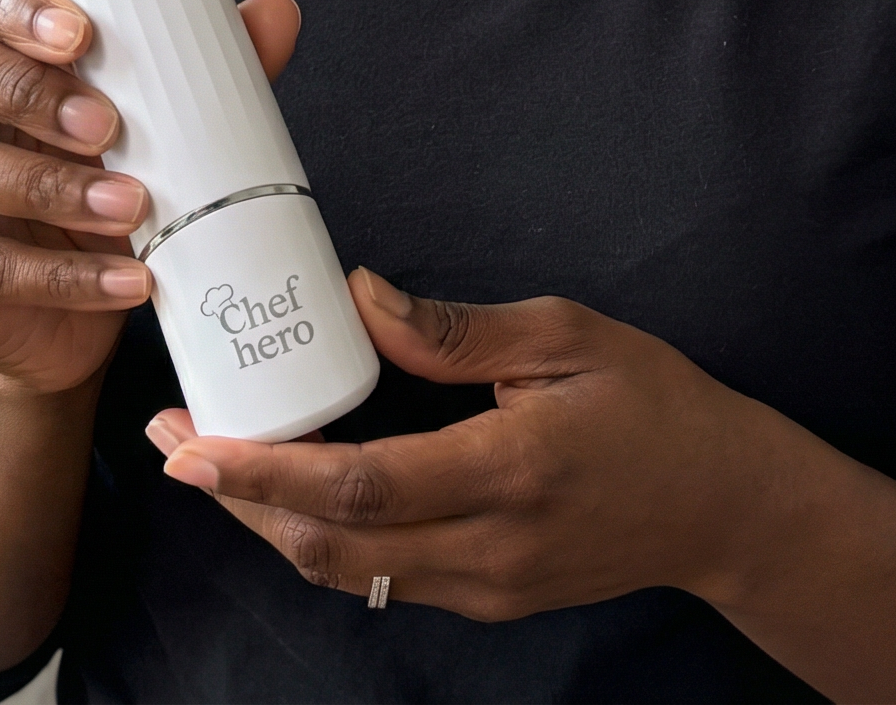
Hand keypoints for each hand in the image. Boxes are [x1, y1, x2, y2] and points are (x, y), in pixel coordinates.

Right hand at [0, 0, 300, 395]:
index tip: (81, 30)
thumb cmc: (92, 187)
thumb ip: (197, 68)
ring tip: (132, 203)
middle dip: (21, 86)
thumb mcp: (141, 127)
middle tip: (107, 123)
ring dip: (48, 183)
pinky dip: (63, 276)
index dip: (10, 3)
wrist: (63, 319)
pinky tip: (129, 279)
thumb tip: (276, 14)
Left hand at [144, 270, 747, 620]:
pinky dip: (320, 533)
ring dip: (269, 518)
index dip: (266, 471)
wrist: (724, 506)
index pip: (361, 487)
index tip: (193, 447)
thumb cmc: (654, 405)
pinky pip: (380, 575)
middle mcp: (488, 547)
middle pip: (330, 545)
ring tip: (213, 458)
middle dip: (239, 498)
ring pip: (345, 571)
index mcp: (509, 471)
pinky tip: (292, 484)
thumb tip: (360, 298)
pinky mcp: (485, 597)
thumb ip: (458, 329)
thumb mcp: (568, 334)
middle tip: (171, 442)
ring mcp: (485, 588)